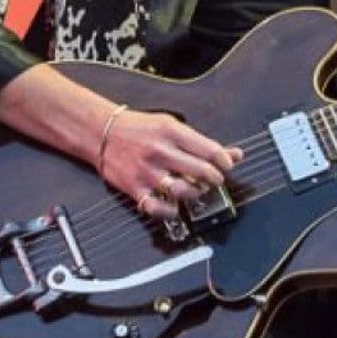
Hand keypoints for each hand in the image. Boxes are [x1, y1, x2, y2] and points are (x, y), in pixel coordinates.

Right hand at [102, 107, 242, 216]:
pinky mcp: (134, 188)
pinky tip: (176, 207)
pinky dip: (170, 211)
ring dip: (196, 194)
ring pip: (182, 190)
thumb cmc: (140, 129)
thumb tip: (235, 155)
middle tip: (215, 180)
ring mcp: (147, 172)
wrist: (101, 132)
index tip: (226, 166)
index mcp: (171, 132)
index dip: (224, 161)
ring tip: (197, 190)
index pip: (209, 150)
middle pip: (200, 171)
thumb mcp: (171, 126)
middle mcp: (160, 152)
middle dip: (215, 179)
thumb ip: (202, 142)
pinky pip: (156, 207)